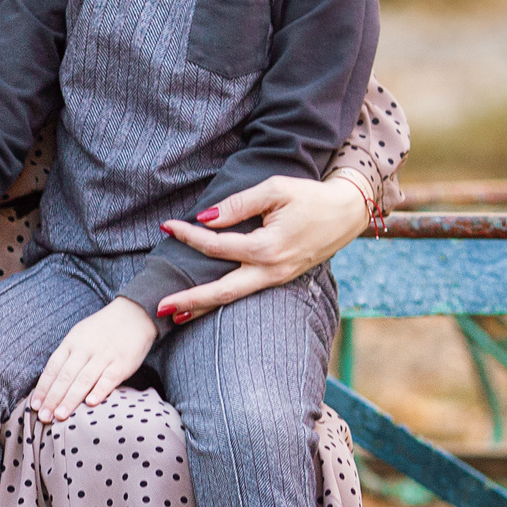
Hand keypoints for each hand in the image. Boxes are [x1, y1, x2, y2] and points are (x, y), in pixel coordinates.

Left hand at [29, 298, 157, 425]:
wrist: (133, 315)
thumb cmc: (102, 330)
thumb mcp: (78, 335)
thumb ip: (66, 356)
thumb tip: (49, 383)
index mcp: (71, 343)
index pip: (53, 368)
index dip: (43, 388)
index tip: (35, 405)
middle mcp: (85, 349)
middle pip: (65, 376)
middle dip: (53, 398)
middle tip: (44, 417)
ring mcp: (104, 356)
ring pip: (84, 380)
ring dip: (71, 399)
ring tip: (60, 416)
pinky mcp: (122, 363)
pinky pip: (109, 379)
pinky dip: (99, 391)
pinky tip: (90, 404)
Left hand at [153, 173, 371, 323]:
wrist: (346, 213)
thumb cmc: (309, 197)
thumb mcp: (275, 189)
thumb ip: (239, 204)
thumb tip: (206, 218)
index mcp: (268, 247)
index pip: (217, 246)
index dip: (189, 236)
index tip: (167, 226)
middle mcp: (271, 270)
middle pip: (222, 292)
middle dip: (189, 300)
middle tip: (159, 307)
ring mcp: (276, 279)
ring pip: (233, 299)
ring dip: (202, 308)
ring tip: (173, 316)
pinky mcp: (279, 279)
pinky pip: (245, 293)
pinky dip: (221, 300)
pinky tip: (203, 304)